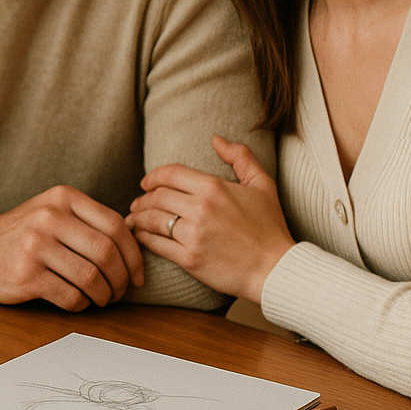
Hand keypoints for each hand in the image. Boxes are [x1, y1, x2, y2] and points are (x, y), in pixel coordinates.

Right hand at [0, 185, 144, 310]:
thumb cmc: (26, 234)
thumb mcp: (54, 211)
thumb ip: (89, 222)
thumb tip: (135, 249)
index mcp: (63, 197)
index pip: (115, 226)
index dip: (134, 256)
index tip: (137, 276)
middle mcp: (49, 217)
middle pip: (106, 253)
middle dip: (121, 280)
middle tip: (120, 292)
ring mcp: (35, 246)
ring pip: (91, 278)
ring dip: (104, 295)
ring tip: (102, 299)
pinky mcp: (26, 276)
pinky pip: (70, 296)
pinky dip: (82, 304)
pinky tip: (79, 301)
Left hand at [129, 136, 294, 301]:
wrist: (276, 270)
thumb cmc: (270, 227)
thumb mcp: (262, 185)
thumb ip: (241, 157)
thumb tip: (217, 139)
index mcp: (214, 188)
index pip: (170, 174)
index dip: (153, 176)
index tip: (146, 183)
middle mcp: (201, 209)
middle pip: (156, 196)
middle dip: (142, 198)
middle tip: (138, 202)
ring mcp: (193, 235)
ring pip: (151, 219)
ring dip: (138, 217)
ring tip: (134, 218)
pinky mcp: (189, 259)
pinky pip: (156, 244)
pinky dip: (143, 238)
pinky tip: (141, 236)